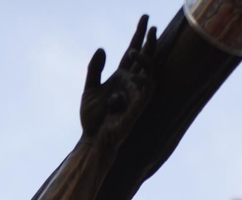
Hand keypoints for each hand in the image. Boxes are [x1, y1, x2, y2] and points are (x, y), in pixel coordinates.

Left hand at [79, 15, 156, 142]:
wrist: (94, 139)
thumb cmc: (92, 118)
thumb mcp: (89, 89)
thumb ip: (94, 69)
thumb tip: (102, 48)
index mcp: (120, 77)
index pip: (132, 51)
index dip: (138, 35)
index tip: (145, 18)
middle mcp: (131, 81)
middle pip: (144, 55)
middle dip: (149, 39)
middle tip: (151, 23)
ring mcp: (137, 91)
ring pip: (150, 67)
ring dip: (148, 52)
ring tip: (142, 41)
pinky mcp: (141, 102)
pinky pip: (149, 83)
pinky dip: (144, 71)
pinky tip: (135, 62)